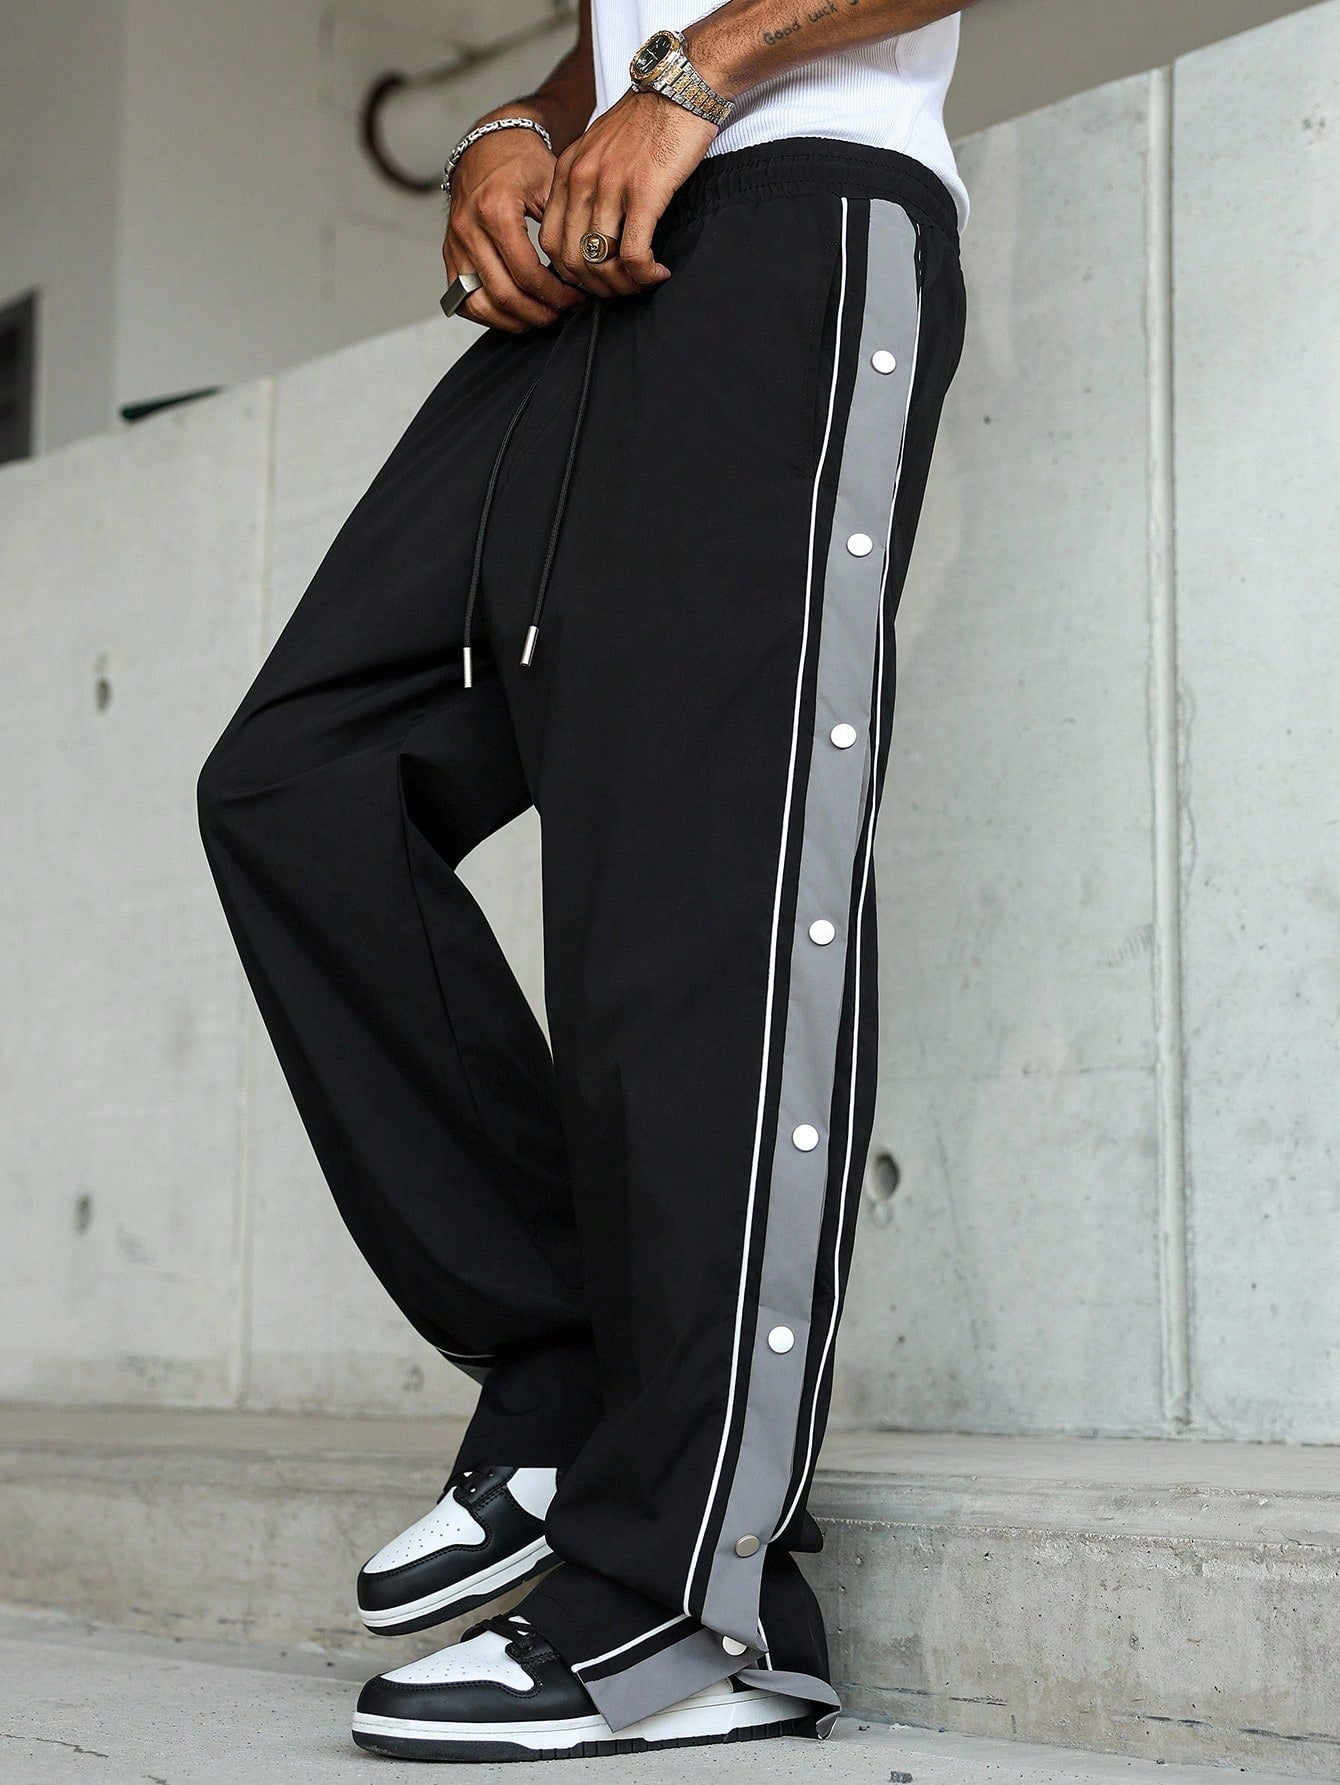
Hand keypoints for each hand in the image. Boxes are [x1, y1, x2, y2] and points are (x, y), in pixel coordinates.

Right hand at [444, 124, 586, 333]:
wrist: (488, 147)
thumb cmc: (522, 162)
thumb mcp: (552, 183)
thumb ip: (565, 227)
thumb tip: (585, 269)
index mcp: (496, 212)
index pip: (527, 274)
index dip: (555, 295)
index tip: (575, 299)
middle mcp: (469, 230)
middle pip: (503, 295)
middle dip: (538, 313)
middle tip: (561, 314)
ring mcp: (455, 244)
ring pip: (480, 304)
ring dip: (512, 320)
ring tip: (539, 317)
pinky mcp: (449, 254)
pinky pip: (463, 299)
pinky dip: (489, 314)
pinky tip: (513, 312)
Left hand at [540, 91, 717, 297]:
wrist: (680, 87)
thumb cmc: (648, 121)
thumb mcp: (600, 149)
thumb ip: (588, 185)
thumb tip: (591, 231)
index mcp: (566, 171)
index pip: (550, 242)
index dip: (569, 274)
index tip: (594, 281)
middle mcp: (581, 179)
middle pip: (571, 260)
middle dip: (595, 288)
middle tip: (620, 292)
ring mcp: (610, 186)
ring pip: (600, 262)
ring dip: (622, 286)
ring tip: (641, 285)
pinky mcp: (643, 193)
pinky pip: (633, 253)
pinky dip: (644, 275)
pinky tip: (659, 274)